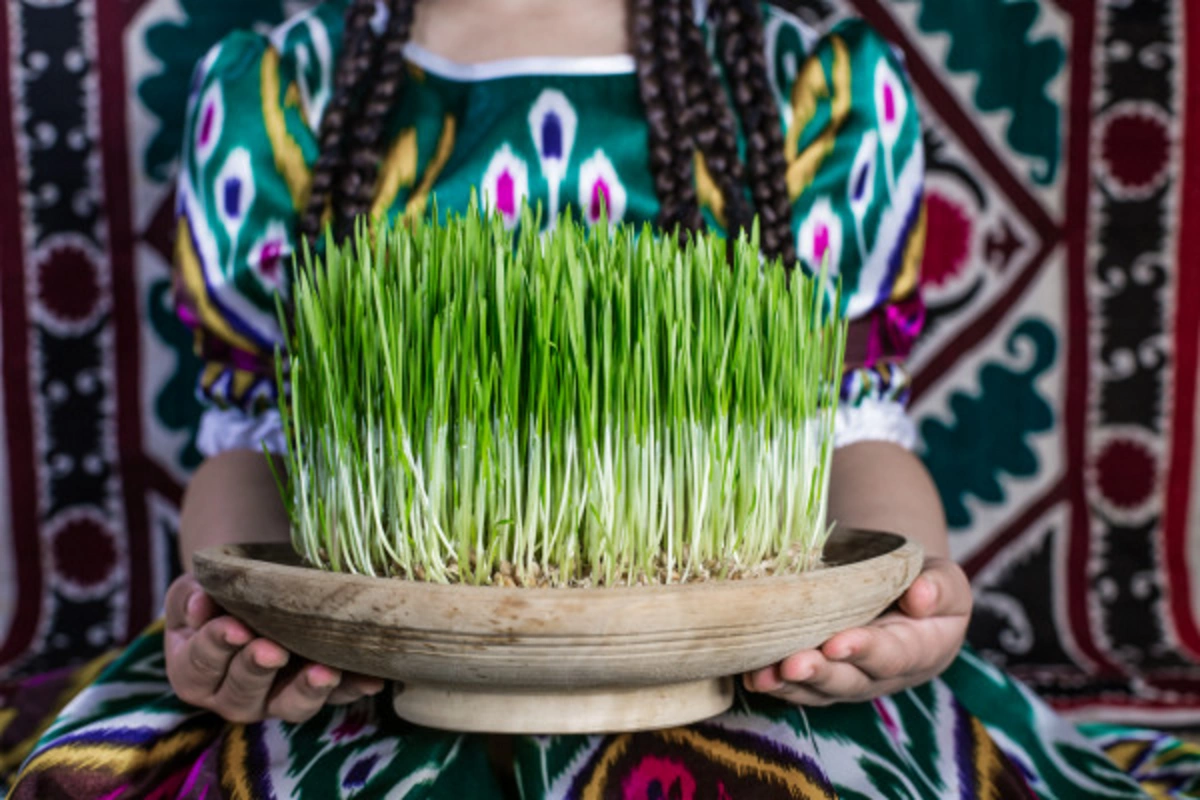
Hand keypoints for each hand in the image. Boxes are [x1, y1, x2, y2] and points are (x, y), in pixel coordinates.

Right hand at [164, 573, 384, 722]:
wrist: (254, 596)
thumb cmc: (218, 596)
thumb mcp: (196, 590)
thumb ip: (191, 598)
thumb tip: (200, 603)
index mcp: (195, 673)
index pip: (200, 665)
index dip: (216, 646)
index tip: (236, 628)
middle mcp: (234, 696)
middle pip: (243, 693)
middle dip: (258, 670)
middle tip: (274, 651)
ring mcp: (277, 700)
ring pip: (291, 706)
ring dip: (309, 690)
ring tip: (325, 672)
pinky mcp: (316, 694)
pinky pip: (337, 698)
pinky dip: (355, 687)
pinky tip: (371, 679)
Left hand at [743, 557, 970, 705]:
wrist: (904, 601)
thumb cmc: (924, 586)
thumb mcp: (944, 580)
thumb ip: (940, 588)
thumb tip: (921, 596)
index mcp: (918, 651)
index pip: (891, 654)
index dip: (863, 650)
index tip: (837, 643)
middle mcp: (880, 675)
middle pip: (848, 680)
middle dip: (818, 673)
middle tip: (792, 665)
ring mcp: (848, 680)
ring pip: (817, 689)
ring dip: (788, 684)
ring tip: (762, 676)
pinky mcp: (821, 678)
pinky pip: (797, 686)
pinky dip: (773, 683)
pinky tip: (750, 674)